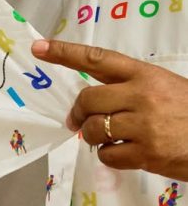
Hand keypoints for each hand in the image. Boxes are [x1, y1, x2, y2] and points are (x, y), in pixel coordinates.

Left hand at [31, 38, 187, 179]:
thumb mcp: (167, 87)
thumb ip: (132, 89)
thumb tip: (92, 103)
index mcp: (146, 74)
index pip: (97, 59)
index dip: (64, 53)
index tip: (38, 48)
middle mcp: (142, 95)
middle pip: (87, 99)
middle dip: (78, 113)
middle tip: (78, 121)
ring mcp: (144, 125)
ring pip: (92, 129)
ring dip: (92, 137)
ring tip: (107, 138)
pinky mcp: (147, 153)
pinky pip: (107, 155)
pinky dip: (108, 157)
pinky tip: (125, 153)